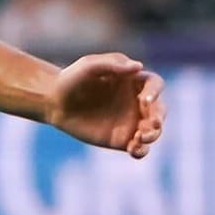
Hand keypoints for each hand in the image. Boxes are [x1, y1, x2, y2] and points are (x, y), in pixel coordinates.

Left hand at [44, 53, 165, 158]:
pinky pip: (139, 148)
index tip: (144, 99)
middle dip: (159, 117)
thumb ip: (112, 63)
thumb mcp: (89, 66)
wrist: (54, 102)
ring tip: (140, 137)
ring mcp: (131, 122)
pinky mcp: (121, 140)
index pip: (155, 85)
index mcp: (133, 82)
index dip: (155, 92)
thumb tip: (139, 66)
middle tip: (151, 124)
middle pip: (159, 110)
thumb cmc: (72, 79)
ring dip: (153, 135)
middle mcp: (137, 102)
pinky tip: (133, 149)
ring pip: (153, 131)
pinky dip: (142, 151)